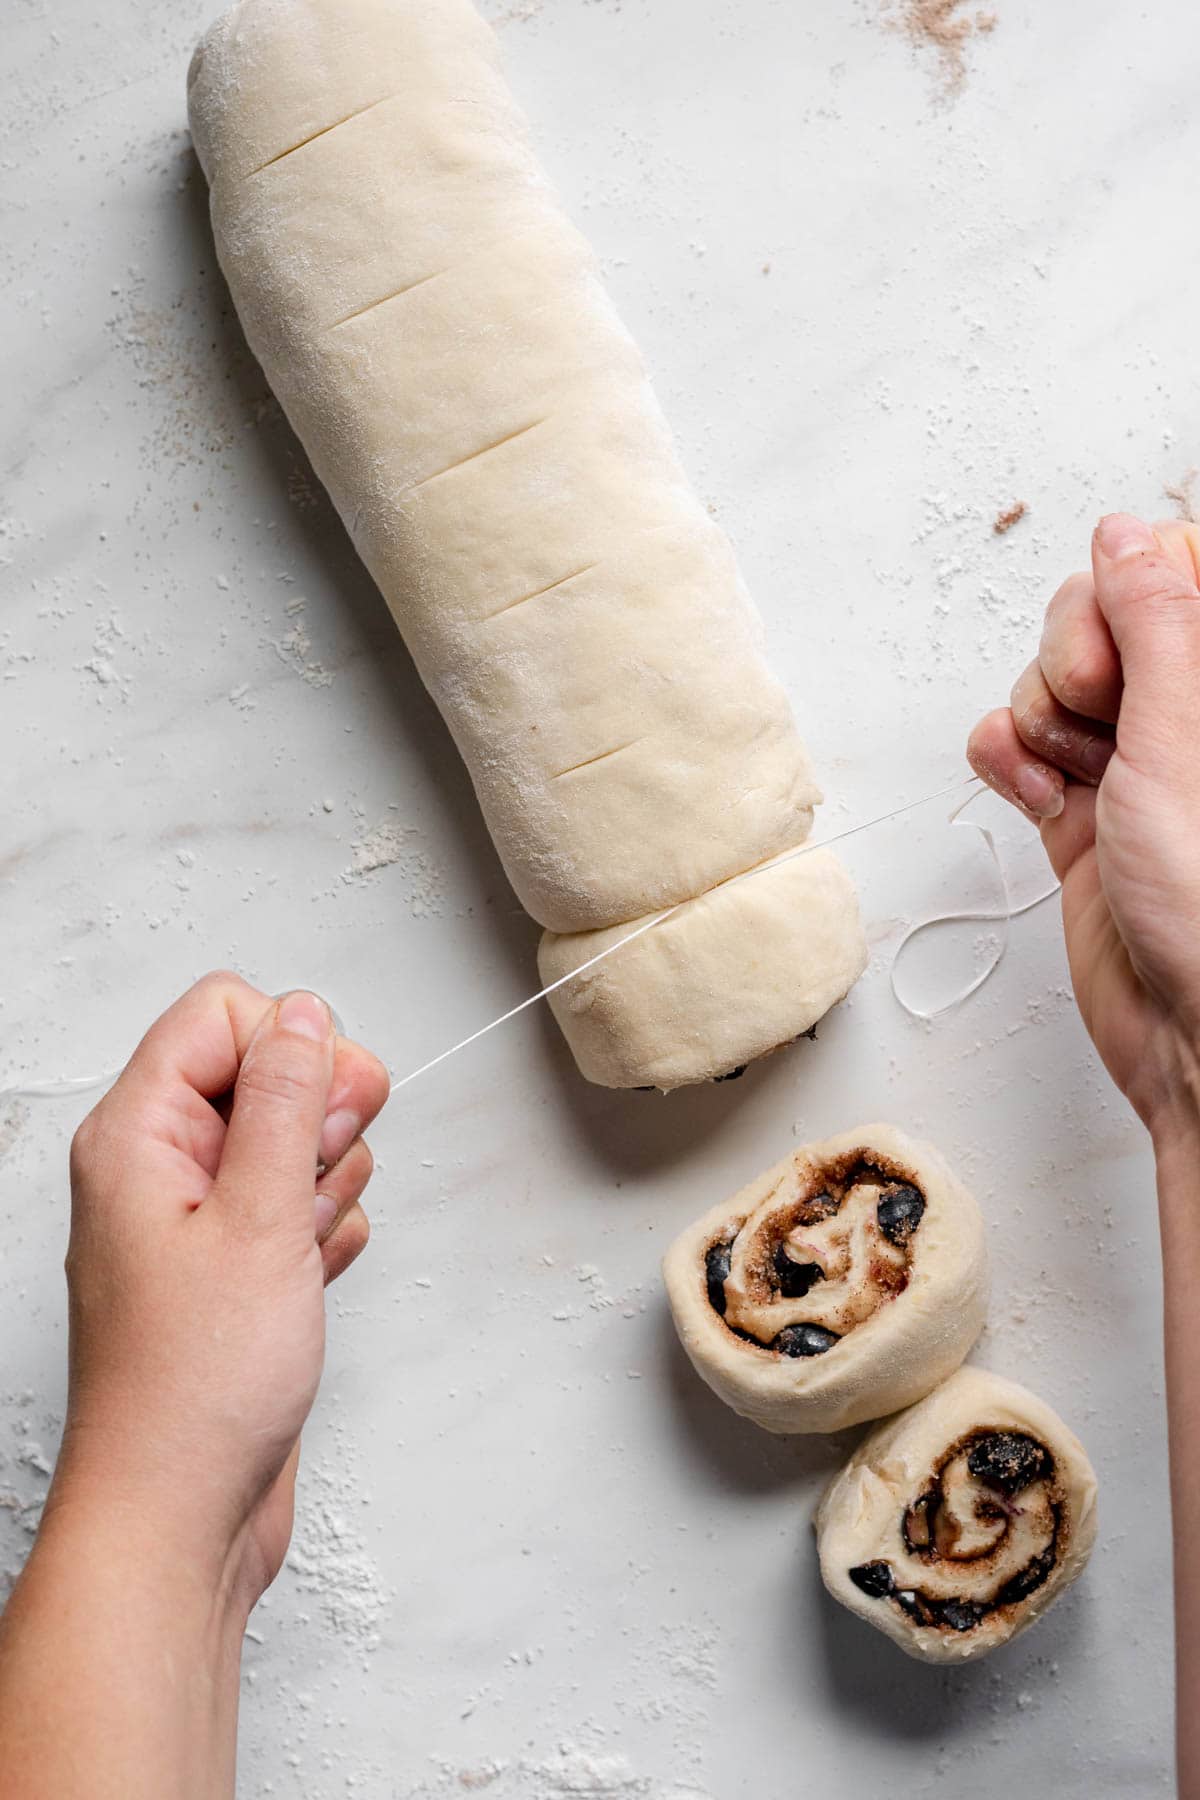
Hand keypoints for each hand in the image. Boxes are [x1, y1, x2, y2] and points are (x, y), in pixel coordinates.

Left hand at [54, 972, 389, 1611]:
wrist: (179, 1519)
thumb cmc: (190, 1393)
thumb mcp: (258, 1219)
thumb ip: (285, 1100)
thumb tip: (304, 1017)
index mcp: (137, 1136)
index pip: (224, 1015)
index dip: (292, 1045)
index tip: (323, 1107)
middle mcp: (158, 1169)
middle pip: (267, 1072)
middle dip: (319, 1120)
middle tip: (305, 1188)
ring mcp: (196, 1220)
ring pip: (294, 1141)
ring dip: (327, 1184)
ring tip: (298, 1251)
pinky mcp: (233, 1268)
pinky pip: (302, 1207)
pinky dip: (323, 1236)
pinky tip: (307, 1285)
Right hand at [968, 513, 1199, 1133]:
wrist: (1197, 1043)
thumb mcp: (1183, 742)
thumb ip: (1157, 622)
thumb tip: (1126, 535)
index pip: (1167, 568)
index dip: (1127, 598)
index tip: (1126, 660)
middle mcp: (1185, 715)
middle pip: (1095, 619)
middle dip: (1075, 664)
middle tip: (1104, 722)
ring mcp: (1135, 762)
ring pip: (1050, 682)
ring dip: (1040, 723)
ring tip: (1075, 776)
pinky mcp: (1084, 812)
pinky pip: (1018, 747)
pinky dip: (1009, 762)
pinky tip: (1036, 792)